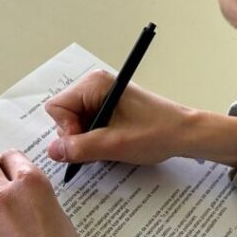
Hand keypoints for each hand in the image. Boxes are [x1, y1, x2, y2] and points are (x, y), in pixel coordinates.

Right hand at [45, 71, 195, 166]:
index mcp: (95, 84)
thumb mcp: (114, 144)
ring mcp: (101, 96)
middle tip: (100, 147)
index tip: (86, 143)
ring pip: (74, 123)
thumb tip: (52, 151)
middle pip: (63, 115)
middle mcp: (95, 86)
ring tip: (109, 146)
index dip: (66, 130)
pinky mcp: (108, 108)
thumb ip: (80, 148)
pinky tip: (111, 144)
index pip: (57, 107)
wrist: (184, 134)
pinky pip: (87, 125)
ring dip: (87, 140)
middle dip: (76, 136)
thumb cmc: (156, 133)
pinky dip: (94, 139)